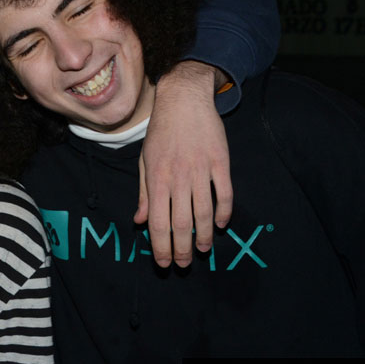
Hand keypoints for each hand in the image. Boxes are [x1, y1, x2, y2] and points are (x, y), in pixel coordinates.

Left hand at [136, 60, 233, 266]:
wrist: (183, 100)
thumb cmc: (161, 132)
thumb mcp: (145, 160)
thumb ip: (144, 193)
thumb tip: (139, 221)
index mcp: (157, 178)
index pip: (157, 221)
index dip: (160, 245)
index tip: (163, 262)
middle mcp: (178, 176)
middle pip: (181, 222)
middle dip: (182, 248)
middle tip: (184, 264)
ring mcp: (200, 169)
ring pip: (203, 211)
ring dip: (204, 234)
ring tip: (203, 249)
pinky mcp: (219, 161)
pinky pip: (224, 192)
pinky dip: (223, 211)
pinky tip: (221, 224)